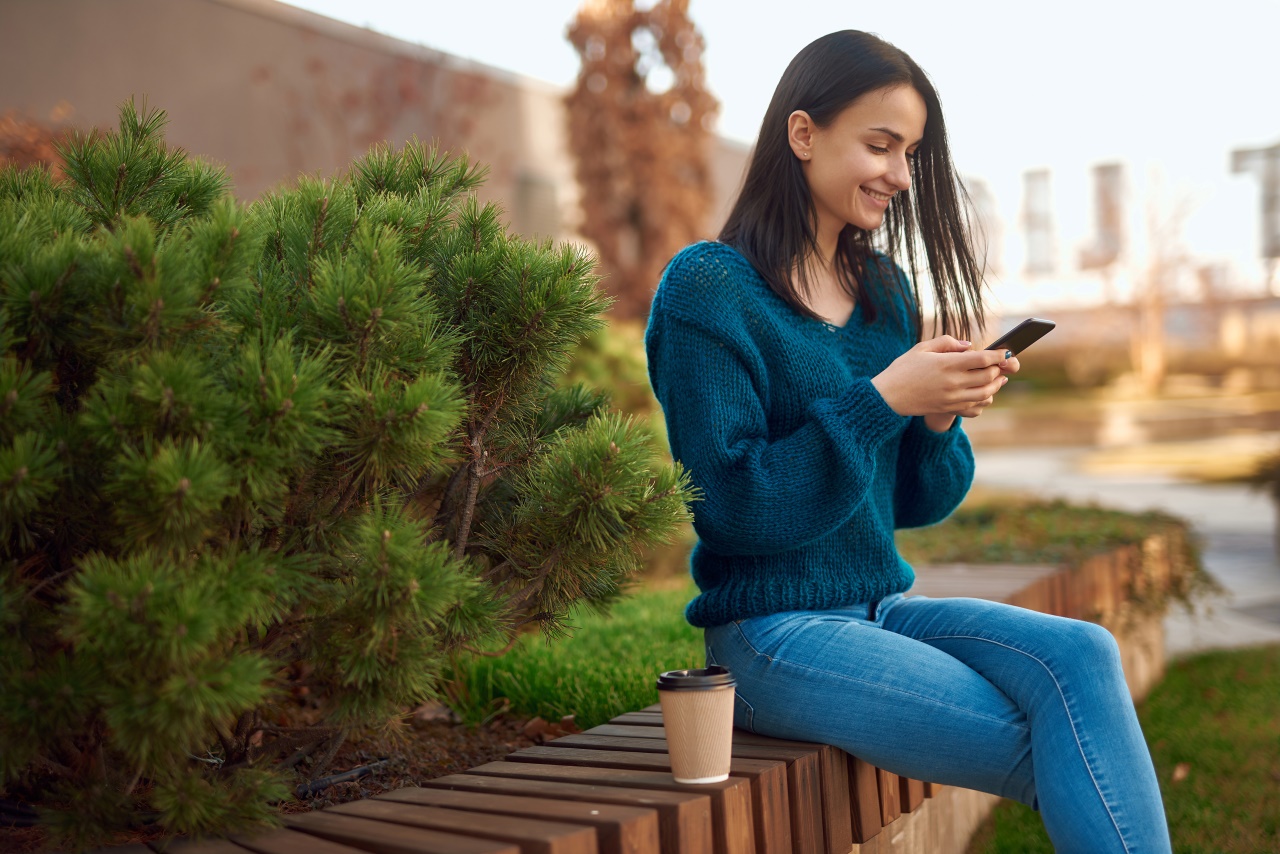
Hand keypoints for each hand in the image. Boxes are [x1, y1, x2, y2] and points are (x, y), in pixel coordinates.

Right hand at [871, 335, 1009, 418]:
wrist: (888, 396)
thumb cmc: (903, 369)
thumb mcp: (921, 348)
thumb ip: (947, 342)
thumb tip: (969, 346)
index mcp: (947, 364)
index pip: (983, 359)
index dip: (998, 355)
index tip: (1005, 351)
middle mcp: (953, 382)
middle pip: (989, 376)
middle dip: (999, 369)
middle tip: (1002, 364)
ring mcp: (953, 398)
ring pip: (986, 393)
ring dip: (996, 385)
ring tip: (998, 378)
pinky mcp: (949, 408)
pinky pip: (976, 406)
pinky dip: (985, 399)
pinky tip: (984, 393)